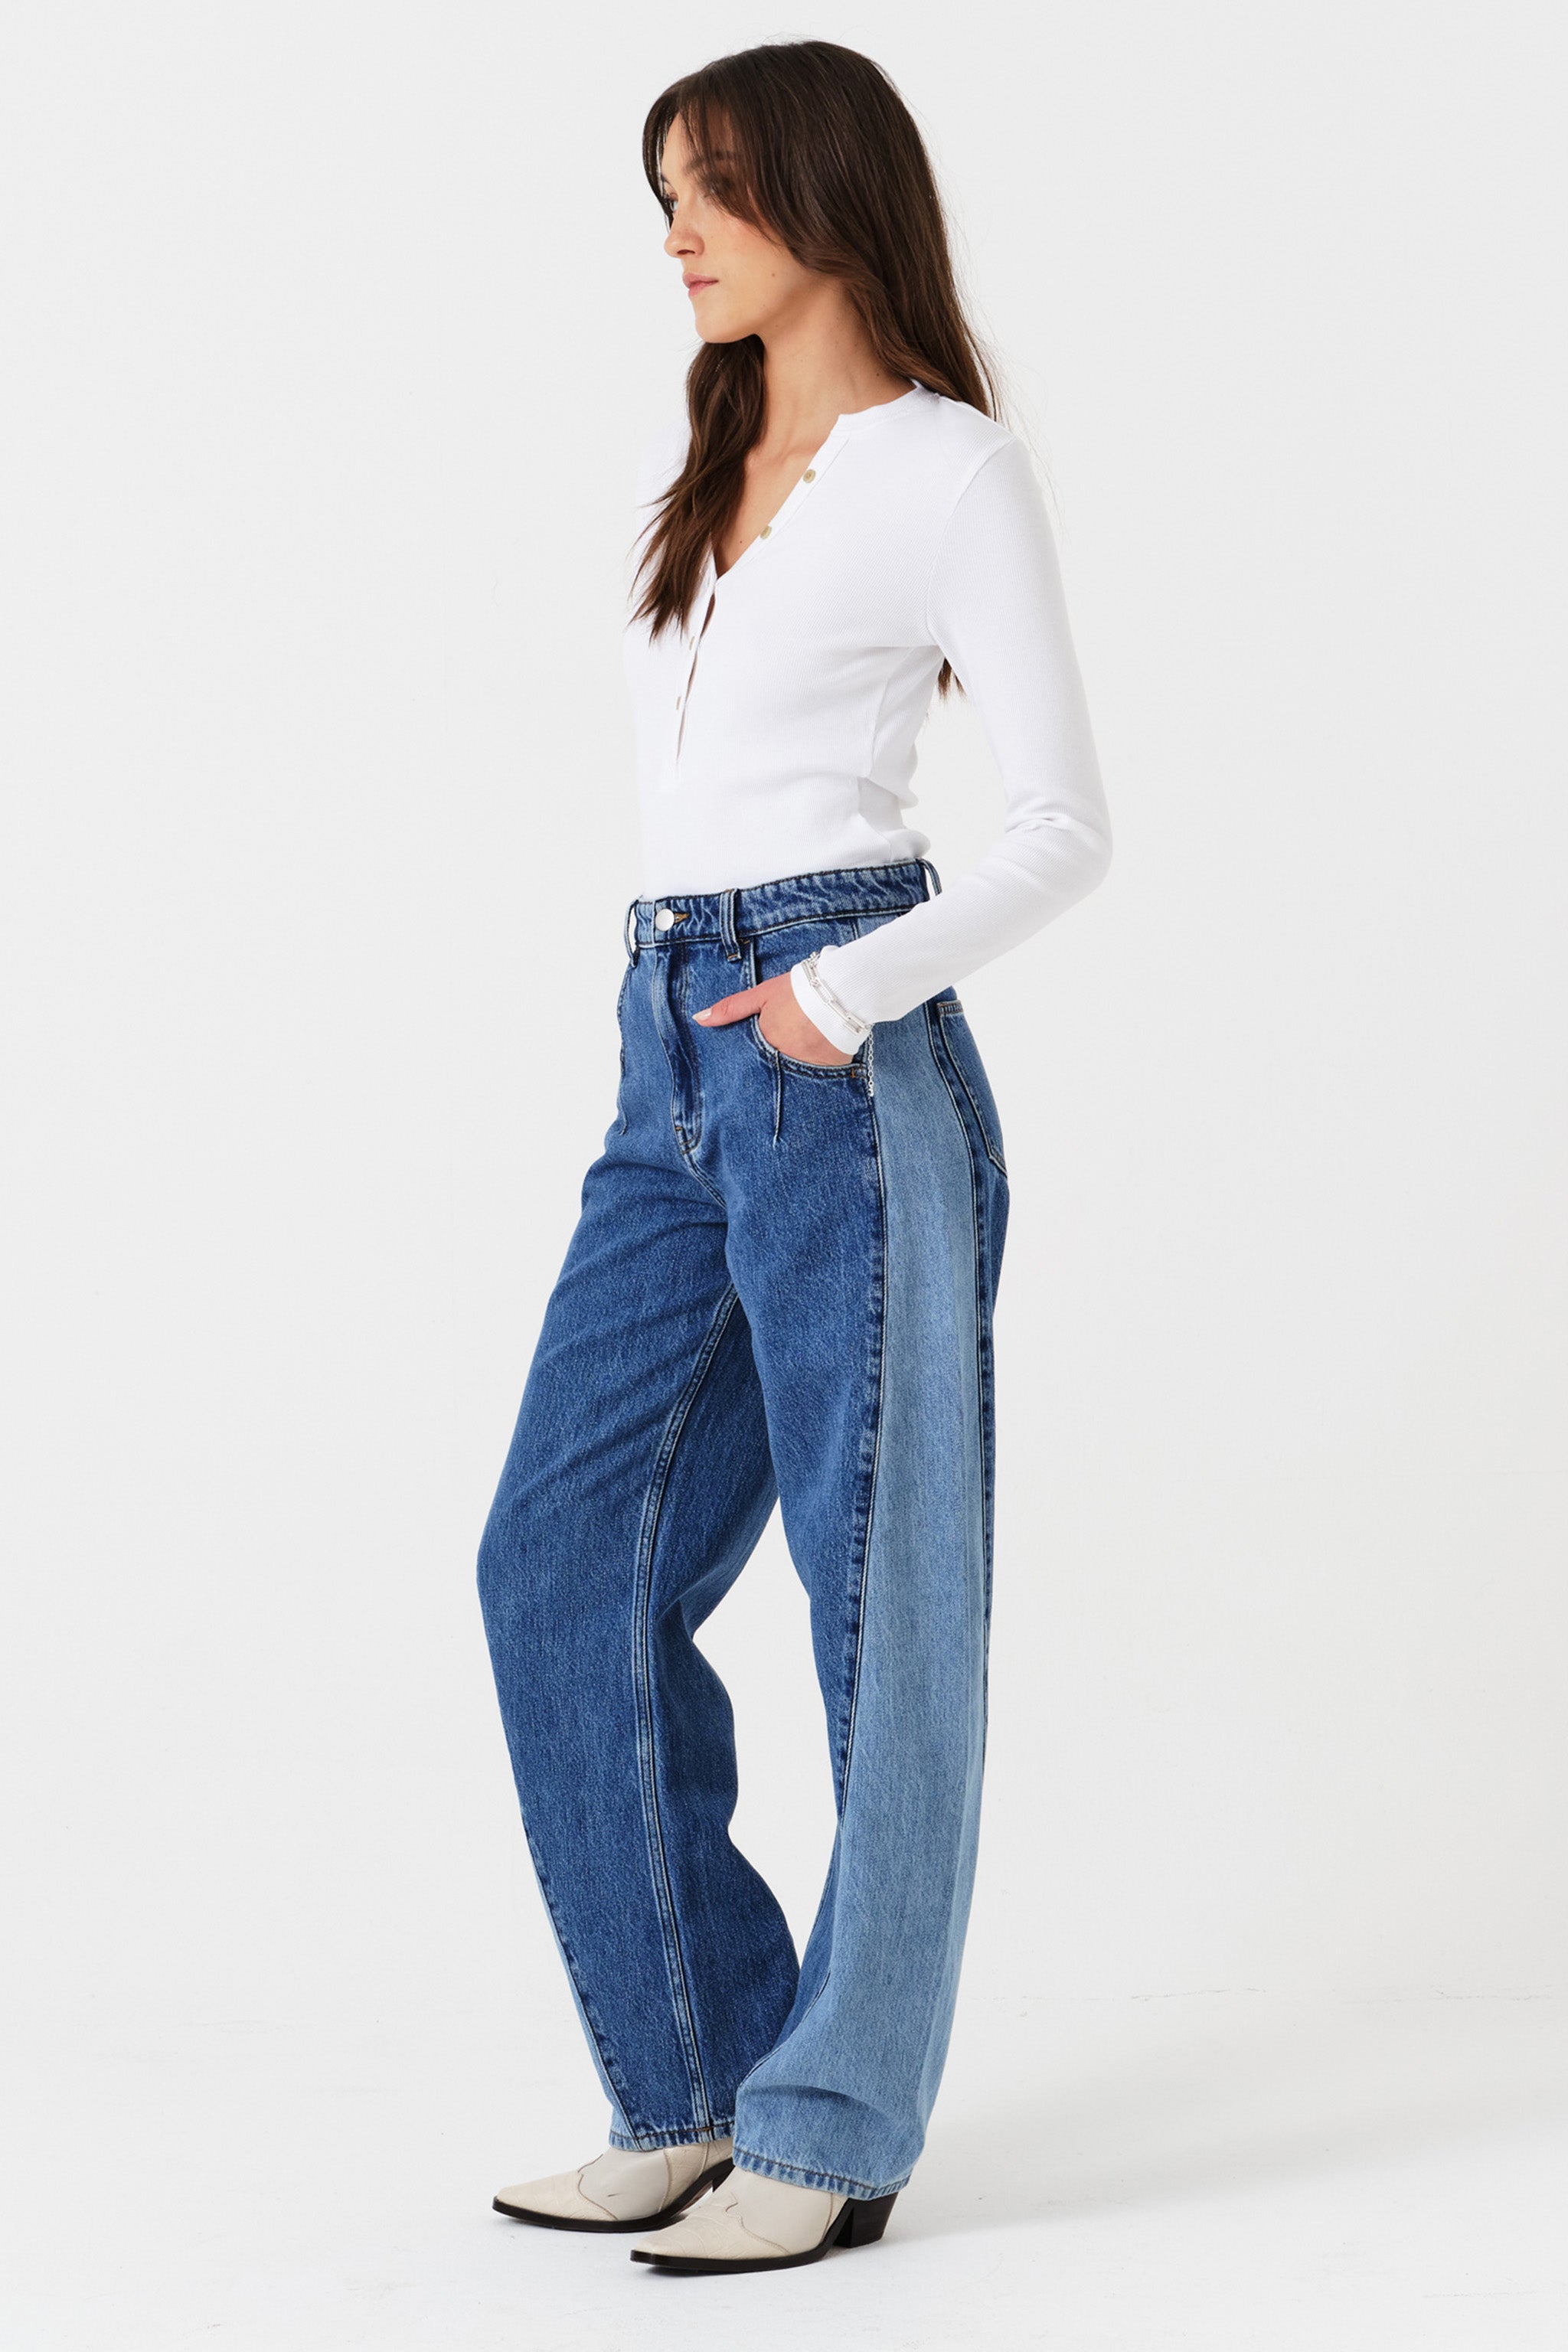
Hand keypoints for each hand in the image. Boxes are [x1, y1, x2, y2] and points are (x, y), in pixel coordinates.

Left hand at [693, 972, 853, 1065]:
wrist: (842, 989)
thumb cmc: (799, 989)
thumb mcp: (762, 995)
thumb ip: (731, 1009)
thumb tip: (699, 1019)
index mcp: (765, 1043)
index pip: (749, 1063)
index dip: (750, 1063)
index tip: (752, 1062)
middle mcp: (783, 1060)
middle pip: (771, 1073)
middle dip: (770, 1070)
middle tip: (776, 1064)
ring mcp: (807, 1068)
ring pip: (794, 1078)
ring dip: (793, 1072)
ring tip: (799, 1059)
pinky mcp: (830, 1070)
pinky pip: (819, 1078)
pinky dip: (817, 1072)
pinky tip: (819, 1060)